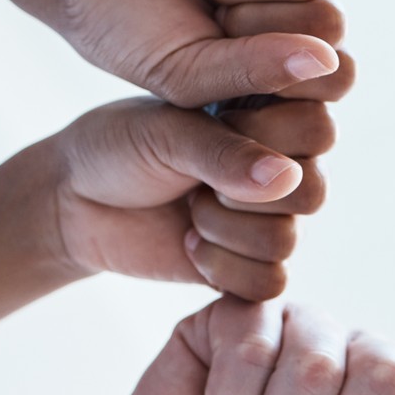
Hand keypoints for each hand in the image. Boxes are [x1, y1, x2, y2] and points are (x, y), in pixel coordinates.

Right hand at [40, 0, 340, 106]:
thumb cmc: (135, 34)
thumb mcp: (186, 75)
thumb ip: (254, 73)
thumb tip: (327, 59)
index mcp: (290, 68)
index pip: (337, 77)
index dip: (279, 73)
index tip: (220, 64)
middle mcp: (299, 16)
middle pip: (328, 23)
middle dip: (253, 25)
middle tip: (208, 16)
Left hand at [41, 97, 331, 300]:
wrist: (75, 202)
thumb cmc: (118, 148)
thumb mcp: (164, 133)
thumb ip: (224, 150)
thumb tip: (286, 177)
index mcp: (272, 113)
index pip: (319, 125)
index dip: (273, 133)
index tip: (219, 122)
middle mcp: (283, 166)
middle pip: (313, 191)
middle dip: (243, 191)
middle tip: (198, 178)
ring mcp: (270, 218)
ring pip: (286, 239)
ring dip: (224, 229)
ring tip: (188, 210)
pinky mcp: (251, 265)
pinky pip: (270, 281)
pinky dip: (223, 269)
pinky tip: (190, 245)